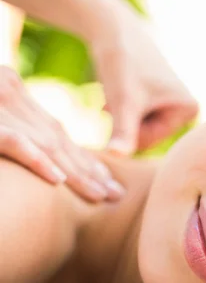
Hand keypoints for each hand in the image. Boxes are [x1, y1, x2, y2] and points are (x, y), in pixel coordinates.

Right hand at [0, 66, 123, 202]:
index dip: (83, 156)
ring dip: (76, 172)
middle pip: (58, 139)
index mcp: (11, 88)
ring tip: (101, 194)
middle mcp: (9, 92)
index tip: (106, 178)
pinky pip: (14, 142)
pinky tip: (57, 180)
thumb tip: (28, 146)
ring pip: (45, 143)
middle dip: (90, 169)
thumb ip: (10, 124)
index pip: (55, 129)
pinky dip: (37, 161)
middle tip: (116, 194)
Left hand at [90, 7, 198, 154]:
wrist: (112, 30)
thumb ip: (123, 133)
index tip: (117, 105)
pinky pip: (139, 119)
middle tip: (113, 100)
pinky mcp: (162, 100)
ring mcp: (175, 105)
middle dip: (125, 124)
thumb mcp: (123, 102)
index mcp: (190, 110)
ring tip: (115, 95)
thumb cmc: (122, 64)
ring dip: (121, 118)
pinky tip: (117, 94)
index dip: (127, 130)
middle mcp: (188, 109)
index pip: (152, 141)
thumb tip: (117, 157)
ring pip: (139, 129)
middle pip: (148, 137)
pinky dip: (123, 111)